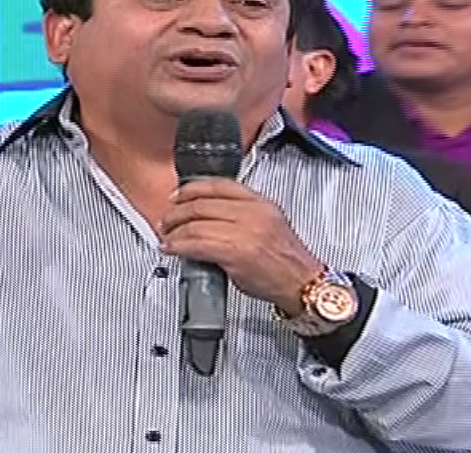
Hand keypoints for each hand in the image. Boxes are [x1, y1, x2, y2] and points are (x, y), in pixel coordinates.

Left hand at [159, 178, 323, 314]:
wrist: (303, 284)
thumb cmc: (285, 262)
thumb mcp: (268, 224)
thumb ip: (240, 214)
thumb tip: (205, 215)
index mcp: (260, 203)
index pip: (219, 185)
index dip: (192, 189)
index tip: (179, 196)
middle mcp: (253, 213)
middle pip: (202, 203)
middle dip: (177, 211)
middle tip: (167, 219)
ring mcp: (245, 232)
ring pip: (196, 223)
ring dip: (174, 231)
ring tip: (167, 237)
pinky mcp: (236, 253)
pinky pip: (197, 244)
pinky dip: (179, 246)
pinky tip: (173, 249)